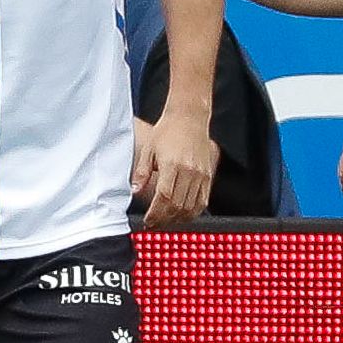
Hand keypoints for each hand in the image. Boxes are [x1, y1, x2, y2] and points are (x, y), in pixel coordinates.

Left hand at [133, 112, 218, 226]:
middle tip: (154, 224)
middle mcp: (189, 171)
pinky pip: (202, 202)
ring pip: (191, 207)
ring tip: (166, 221)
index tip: (149, 220)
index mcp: (173, 165)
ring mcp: (201, 175)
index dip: (156, 213)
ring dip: (178, 219)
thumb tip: (134, 191)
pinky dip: (192, 212)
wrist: (189, 118)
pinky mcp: (208, 176)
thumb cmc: (167, 131)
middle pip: (177, 206)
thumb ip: (141, 172)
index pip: (164, 197)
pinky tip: (182, 215)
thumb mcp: (149, 149)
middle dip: (164, 220)